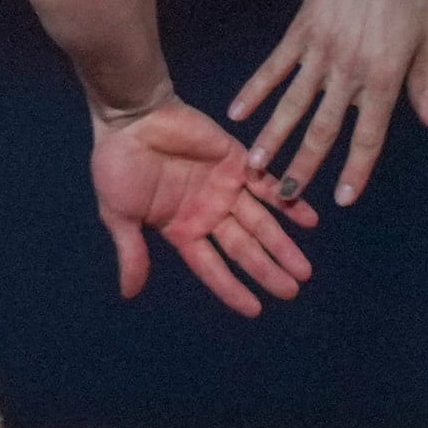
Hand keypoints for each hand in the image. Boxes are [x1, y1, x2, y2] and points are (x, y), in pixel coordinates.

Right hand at [93, 96, 315, 314]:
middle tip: (292, 291)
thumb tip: (129, 294)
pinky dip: (289, 201)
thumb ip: (132, 253)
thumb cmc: (117, 165)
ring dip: (283, 244)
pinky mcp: (238, 161)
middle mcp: (209, 212)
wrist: (130, 118)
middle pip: (244, 248)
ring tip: (304, 270)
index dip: (232, 289)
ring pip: (261, 222)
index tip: (255, 310)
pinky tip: (310, 220)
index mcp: (182, 229)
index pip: (212, 267)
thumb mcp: (119, 214)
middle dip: (268, 270)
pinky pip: (269, 185)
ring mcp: (226, 187)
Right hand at [227, 0, 427, 204]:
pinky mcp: (301, 31)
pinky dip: (256, 90)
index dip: (357, 167)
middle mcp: (349, 70)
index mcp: (385, 76)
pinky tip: (238, 112)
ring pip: (293, 103)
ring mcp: (321, 51)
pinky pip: (275, 66)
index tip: (343, 197)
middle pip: (324, 127)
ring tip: (255, 166)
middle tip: (286, 195)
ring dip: (273, 136)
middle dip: (305, 164)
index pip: (369, 133)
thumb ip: (427, 85)